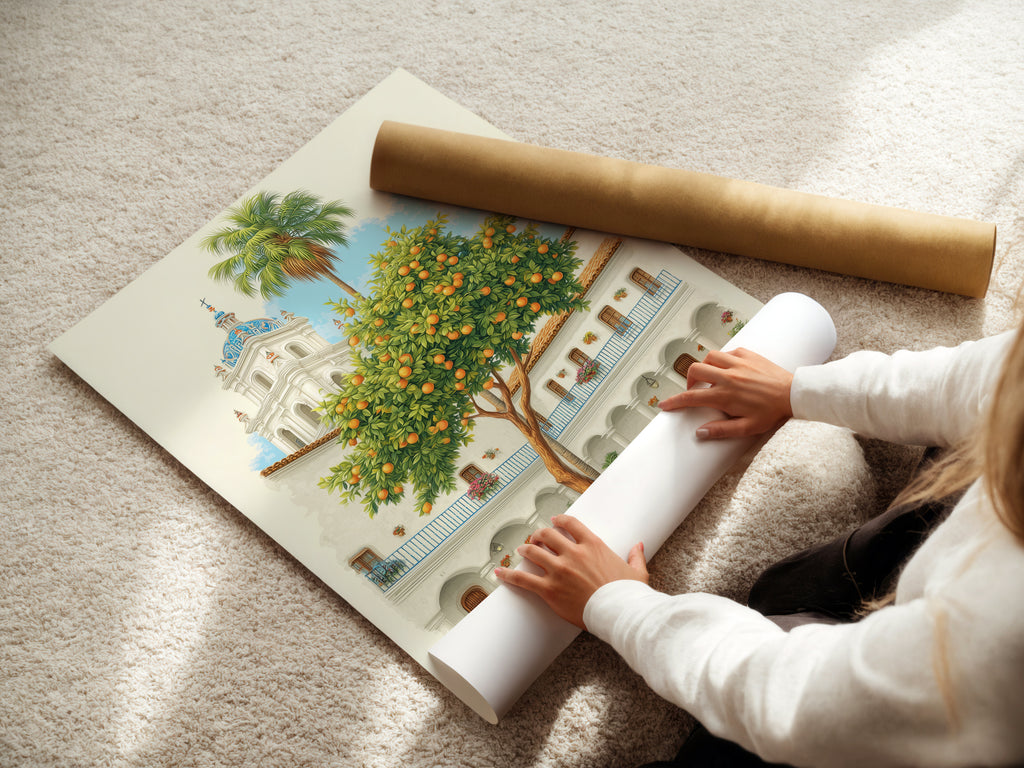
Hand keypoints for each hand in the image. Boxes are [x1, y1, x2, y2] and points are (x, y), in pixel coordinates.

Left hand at [494, 514, 647, 629]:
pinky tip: (499, 572)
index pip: (571, 524)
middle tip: (535, 538)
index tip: (554, 521)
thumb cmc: (629, 594)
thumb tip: (639, 546)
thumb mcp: (636, 572)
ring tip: (520, 550)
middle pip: (548, 535)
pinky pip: (524, 579)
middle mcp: (573, 553)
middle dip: (539, 535)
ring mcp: (559, 570)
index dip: (559, 521)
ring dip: (525, 549)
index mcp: (593, 545)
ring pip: (534, 552)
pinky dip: (509, 574)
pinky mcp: (549, 590)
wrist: (620, 613)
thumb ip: (635, 556)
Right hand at [658, 347, 793, 439]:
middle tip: (695, 390)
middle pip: (695, 370)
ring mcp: (738, 363)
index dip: (674, 401)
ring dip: (705, 367)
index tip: (664, 404)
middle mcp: (728, 376)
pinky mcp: (748, 354)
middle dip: (689, 380)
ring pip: (709, 357)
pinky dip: (722, 359)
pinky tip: (728, 368)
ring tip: (711, 377)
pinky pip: (727, 352)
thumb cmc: (772, 412)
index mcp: (725, 395)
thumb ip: (722, 430)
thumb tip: (700, 433)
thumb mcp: (747, 428)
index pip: (691, 398)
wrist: (794, 394)